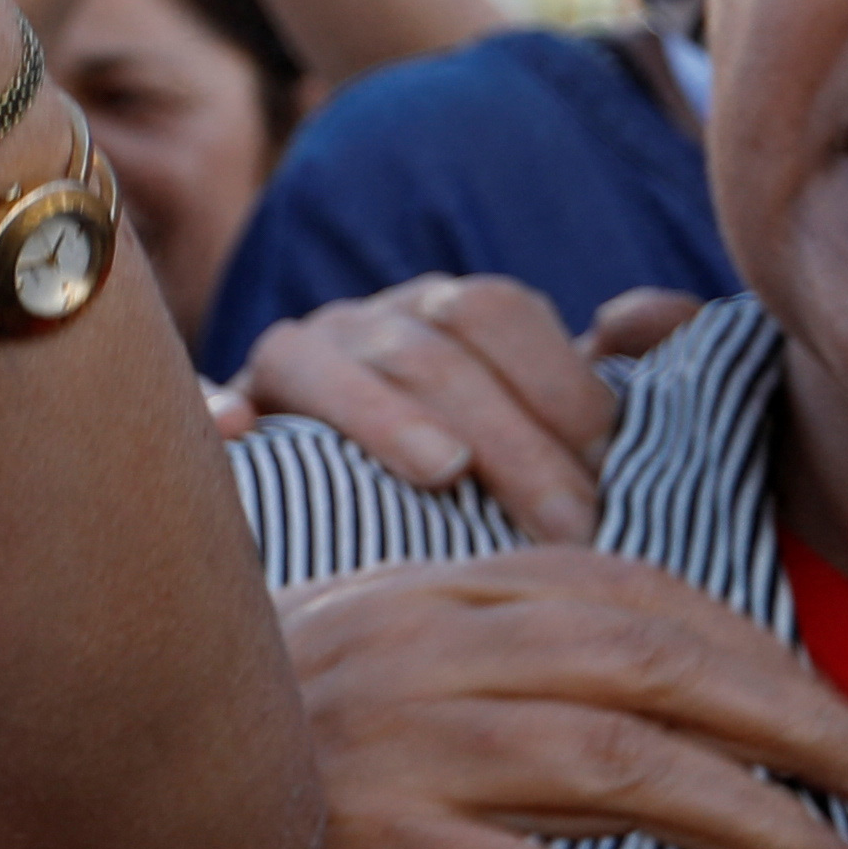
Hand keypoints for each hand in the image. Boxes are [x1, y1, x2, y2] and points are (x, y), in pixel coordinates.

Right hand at [150, 548, 847, 848]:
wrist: (81, 805)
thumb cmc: (239, 747)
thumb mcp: (355, 652)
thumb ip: (479, 648)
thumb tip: (640, 692)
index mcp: (430, 590)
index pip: (632, 592)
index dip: (762, 654)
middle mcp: (430, 651)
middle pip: (664, 664)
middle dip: (816, 726)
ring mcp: (406, 750)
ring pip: (638, 771)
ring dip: (778, 832)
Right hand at [207, 273, 701, 542]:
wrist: (365, 536)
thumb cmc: (488, 494)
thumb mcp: (559, 433)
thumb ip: (620, 371)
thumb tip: (638, 319)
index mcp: (443, 314)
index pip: (496, 312)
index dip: (561, 385)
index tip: (613, 478)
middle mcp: (362, 324)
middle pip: (425, 343)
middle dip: (506, 433)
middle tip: (568, 526)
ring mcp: (288, 366)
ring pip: (322, 358)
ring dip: (384, 411)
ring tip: (444, 472)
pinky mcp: (228, 418)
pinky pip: (209, 398)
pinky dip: (218, 407)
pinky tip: (235, 432)